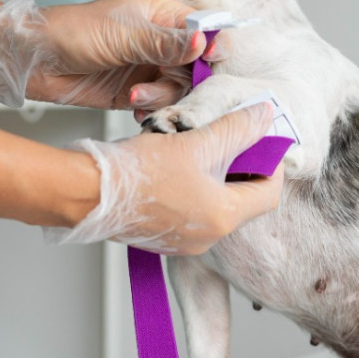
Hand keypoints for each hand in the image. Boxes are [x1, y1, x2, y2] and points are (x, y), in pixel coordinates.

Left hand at [0, 0, 225, 108]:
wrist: (31, 60)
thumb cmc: (69, 33)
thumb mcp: (121, 36)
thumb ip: (164, 43)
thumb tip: (203, 40)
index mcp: (161, 14)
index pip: (204, 27)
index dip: (213, 45)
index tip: (212, 61)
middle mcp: (159, 41)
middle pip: (197, 64)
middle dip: (187, 80)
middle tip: (168, 87)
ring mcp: (148, 67)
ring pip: (180, 88)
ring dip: (163, 97)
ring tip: (136, 96)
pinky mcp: (135, 91)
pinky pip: (159, 104)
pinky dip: (151, 109)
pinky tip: (133, 107)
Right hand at [45, 103, 283, 254]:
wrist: (86, 192)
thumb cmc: (138, 171)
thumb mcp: (196, 142)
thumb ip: (236, 128)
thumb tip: (264, 115)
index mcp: (222, 217)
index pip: (269, 193)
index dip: (271, 163)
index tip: (262, 140)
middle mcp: (208, 237)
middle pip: (244, 200)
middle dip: (242, 166)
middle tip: (231, 137)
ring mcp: (185, 241)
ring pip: (217, 204)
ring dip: (217, 175)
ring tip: (201, 146)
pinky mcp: (164, 237)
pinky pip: (193, 211)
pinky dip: (195, 187)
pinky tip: (179, 163)